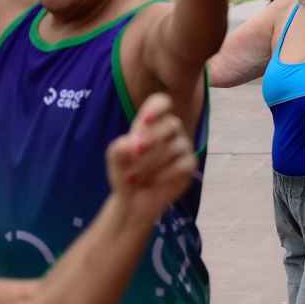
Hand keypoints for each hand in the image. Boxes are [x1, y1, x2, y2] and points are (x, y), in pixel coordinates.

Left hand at [106, 93, 194, 222]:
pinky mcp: (189, 165)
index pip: (161, 103)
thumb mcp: (115, 161)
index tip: (144, 121)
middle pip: (172, 124)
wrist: (133, 201)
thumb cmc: (125, 173)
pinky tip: (149, 182)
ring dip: (151, 163)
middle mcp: (170, 132)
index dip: (156, 108)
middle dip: (153, 138)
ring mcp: (183, 148)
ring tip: (133, 178)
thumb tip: (127, 144)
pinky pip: (183, 164)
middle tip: (135, 153)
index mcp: (151, 124)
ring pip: (175, 148)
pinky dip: (164, 174)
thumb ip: (117, 150)